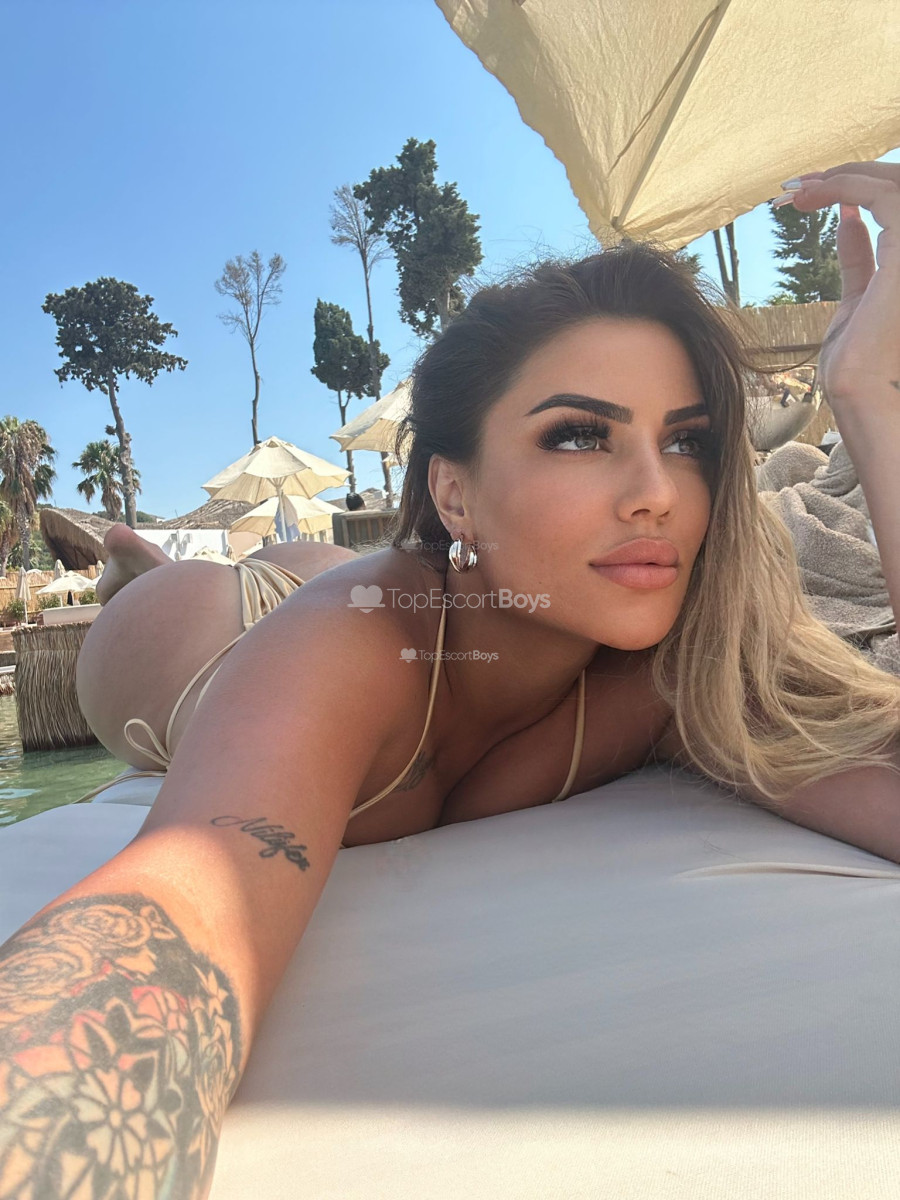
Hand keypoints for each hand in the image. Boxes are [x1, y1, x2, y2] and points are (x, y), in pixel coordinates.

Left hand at [781, 161, 899, 410]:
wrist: (858, 390)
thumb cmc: (857, 360)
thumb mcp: (859, 295)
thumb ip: (860, 255)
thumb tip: (849, 221)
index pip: (898, 204)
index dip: (860, 188)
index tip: (815, 192)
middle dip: (849, 175)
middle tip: (800, 186)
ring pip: (895, 182)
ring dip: (843, 177)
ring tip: (800, 190)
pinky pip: (882, 196)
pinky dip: (845, 186)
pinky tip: (813, 196)